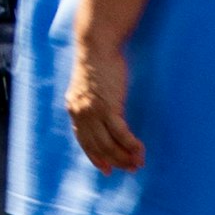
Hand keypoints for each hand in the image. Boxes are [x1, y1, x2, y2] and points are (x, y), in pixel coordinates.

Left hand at [67, 40, 142, 171]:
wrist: (97, 45)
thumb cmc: (97, 63)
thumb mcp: (88, 88)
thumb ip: (91, 104)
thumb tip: (104, 117)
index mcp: (74, 110)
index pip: (84, 141)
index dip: (96, 157)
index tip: (107, 169)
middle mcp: (80, 114)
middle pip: (98, 147)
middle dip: (115, 161)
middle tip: (131, 168)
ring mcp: (93, 112)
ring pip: (109, 144)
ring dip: (125, 157)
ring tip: (138, 162)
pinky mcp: (108, 107)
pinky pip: (121, 134)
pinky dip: (131, 145)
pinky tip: (140, 149)